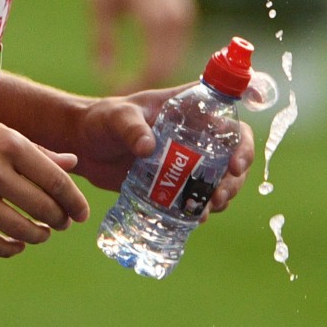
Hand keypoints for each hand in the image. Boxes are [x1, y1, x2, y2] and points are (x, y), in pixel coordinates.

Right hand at [0, 101, 90, 257]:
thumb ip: (33, 149)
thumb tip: (72, 164)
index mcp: (7, 142)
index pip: (56, 180)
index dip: (74, 201)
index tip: (81, 213)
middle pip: (43, 207)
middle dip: (59, 220)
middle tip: (61, 224)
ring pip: (21, 228)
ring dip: (38, 236)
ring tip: (41, 233)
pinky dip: (10, 249)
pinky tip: (15, 245)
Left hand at [71, 88, 254, 215]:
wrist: (84, 148)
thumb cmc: (102, 120)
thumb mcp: (116, 117)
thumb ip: (130, 127)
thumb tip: (147, 148)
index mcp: (189, 108)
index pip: (228, 116)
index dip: (241, 139)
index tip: (237, 160)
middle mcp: (197, 134)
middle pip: (234, 152)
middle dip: (236, 176)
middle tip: (220, 194)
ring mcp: (189, 160)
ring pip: (222, 178)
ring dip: (224, 194)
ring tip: (208, 209)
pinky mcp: (177, 182)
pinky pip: (199, 196)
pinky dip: (203, 207)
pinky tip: (196, 218)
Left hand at [91, 0, 196, 88]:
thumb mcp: (100, 4)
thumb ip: (102, 42)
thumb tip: (103, 74)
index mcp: (156, 20)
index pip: (152, 69)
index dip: (134, 86)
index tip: (114, 94)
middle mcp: (176, 21)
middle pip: (167, 69)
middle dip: (145, 85)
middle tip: (121, 95)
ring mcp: (184, 16)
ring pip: (176, 59)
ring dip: (157, 74)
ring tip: (131, 83)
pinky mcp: (185, 12)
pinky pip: (178, 46)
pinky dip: (164, 60)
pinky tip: (145, 66)